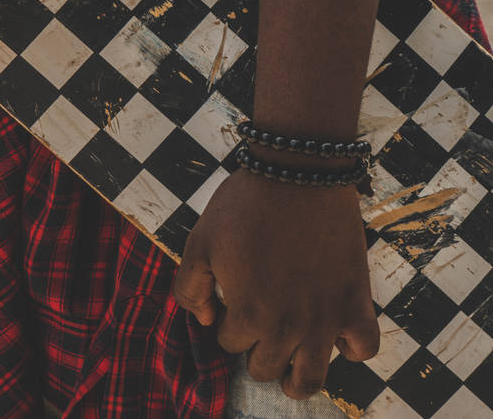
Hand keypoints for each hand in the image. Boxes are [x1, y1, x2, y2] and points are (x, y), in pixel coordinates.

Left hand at [173, 169, 378, 399]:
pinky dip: (350, 347)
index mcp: (248, 315)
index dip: (227, 322)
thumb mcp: (199, 241)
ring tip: (291, 363)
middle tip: (258, 321)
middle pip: (266, 368)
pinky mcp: (356, 301)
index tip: (234, 298)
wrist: (297, 173)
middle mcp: (287, 328)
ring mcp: (325, 319)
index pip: (230, 343)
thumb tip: (204, 321)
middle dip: (256, 348)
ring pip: (311, 380)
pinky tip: (336, 332)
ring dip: (296, 376)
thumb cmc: (245, 204)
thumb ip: (190, 288)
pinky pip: (363, 348)